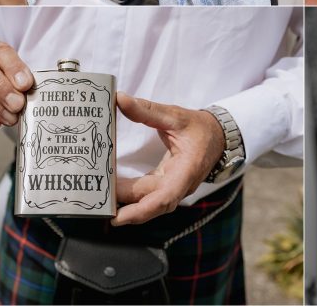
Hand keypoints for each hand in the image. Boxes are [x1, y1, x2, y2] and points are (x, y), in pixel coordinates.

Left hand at [112, 92, 225, 225]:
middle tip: (97, 204)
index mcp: (187, 170)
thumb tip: (120, 99)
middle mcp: (181, 185)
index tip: (120, 217)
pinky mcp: (168, 186)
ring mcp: (175, 188)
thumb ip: (147, 110)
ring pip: (148, 203)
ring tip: (100, 201)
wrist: (219, 136)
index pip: (165, 198)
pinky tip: (112, 192)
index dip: (142, 210)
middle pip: (150, 203)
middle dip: (124, 207)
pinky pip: (148, 196)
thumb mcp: (175, 116)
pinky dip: (131, 197)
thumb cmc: (200, 127)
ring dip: (126, 205)